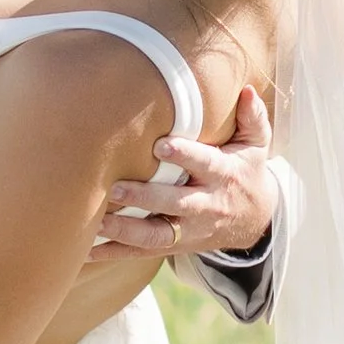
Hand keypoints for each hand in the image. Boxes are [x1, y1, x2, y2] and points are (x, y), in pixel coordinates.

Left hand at [90, 87, 275, 262]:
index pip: (205, 165)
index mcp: (225, 175)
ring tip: (96, 223)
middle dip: (145, 198)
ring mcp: (190, 230)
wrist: (256, 219)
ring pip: (157, 236)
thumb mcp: (257, 144)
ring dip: (126, 231)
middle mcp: (207, 205)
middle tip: (115, 189)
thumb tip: (247, 90)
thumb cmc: (247, 170)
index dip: (185, 156)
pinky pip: (143, 253)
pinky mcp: (176, 245)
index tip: (160, 146)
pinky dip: (115, 253)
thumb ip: (252, 117)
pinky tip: (86, 251)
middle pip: (176, 203)